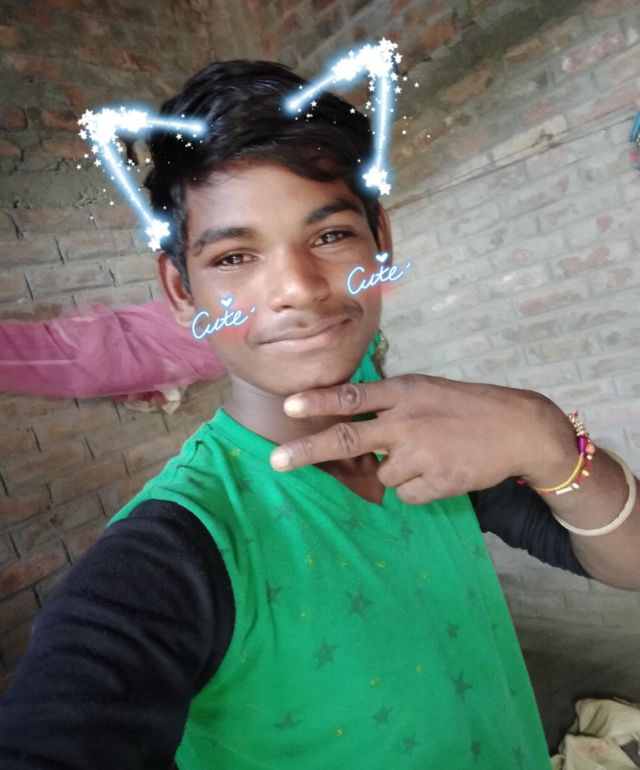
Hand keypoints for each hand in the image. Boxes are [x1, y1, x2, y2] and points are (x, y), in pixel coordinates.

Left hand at [269, 374, 575, 503]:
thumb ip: (392, 404)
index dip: (320, 401)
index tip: (289, 405)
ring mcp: (422, 453)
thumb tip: (354, 426)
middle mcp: (408, 421)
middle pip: (348, 438)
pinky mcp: (438, 482)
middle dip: (308, 451)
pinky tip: (439, 472)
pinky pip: (406, 494)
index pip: (354, 395)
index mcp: (405, 392)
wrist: (520, 428)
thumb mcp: (428, 390)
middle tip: (277, 462)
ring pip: (382, 475)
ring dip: (395, 472)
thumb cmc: (469, 406)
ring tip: (428, 456)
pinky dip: (416, 488)